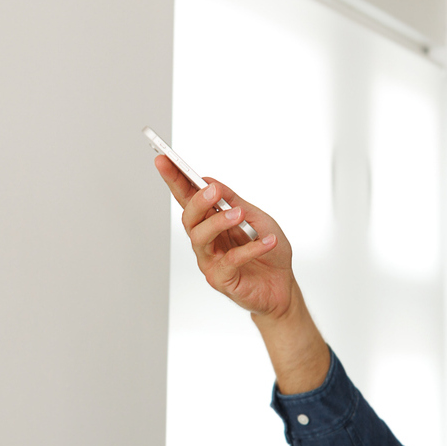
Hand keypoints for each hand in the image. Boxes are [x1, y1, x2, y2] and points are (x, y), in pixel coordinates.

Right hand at [154, 155, 295, 318]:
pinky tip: (267, 241)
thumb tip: (210, 183)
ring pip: (200, 238)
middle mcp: (206, 240)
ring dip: (219, 222)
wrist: (283, 286)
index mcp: (211, 221)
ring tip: (239, 215)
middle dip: (197, 201)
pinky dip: (251, 249)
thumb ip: (234, 201)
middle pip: (189, 217)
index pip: (187, 197)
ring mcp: (210, 261)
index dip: (174, 179)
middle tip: (213, 190)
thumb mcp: (256, 218)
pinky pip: (230, 261)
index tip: (163, 159)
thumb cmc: (270, 252)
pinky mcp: (221, 279)